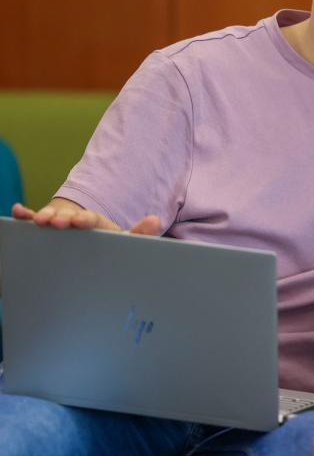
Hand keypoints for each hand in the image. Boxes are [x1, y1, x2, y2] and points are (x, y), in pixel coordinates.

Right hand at [12, 201, 161, 235]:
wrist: (91, 244)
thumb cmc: (106, 242)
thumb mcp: (122, 239)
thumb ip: (138, 232)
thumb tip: (155, 220)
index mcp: (93, 222)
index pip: (90, 219)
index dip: (86, 220)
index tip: (82, 221)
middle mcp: (74, 219)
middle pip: (66, 216)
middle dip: (61, 217)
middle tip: (57, 221)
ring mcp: (58, 221)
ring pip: (49, 217)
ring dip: (42, 216)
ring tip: (38, 221)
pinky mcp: (45, 228)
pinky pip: (32, 219)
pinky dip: (25, 214)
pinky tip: (18, 211)